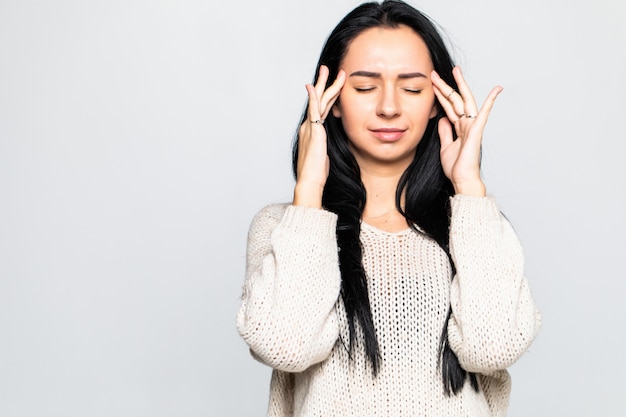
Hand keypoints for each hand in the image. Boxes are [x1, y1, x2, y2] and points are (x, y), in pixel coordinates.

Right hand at [293, 65, 344, 207]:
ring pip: (319, 101)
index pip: (321, 109)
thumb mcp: (323, 157)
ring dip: (324, 84)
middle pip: (318, 100)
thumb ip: (324, 148)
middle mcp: (309, 126)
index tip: (332, 86)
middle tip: (327, 69)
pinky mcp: (313, 130)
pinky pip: (314, 109)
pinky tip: (313, 86)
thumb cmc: (316, 173)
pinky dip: (314, 97)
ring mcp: (310, 127)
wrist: (310, 180)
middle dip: (323, 83)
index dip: (327, 96)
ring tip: (327, 70)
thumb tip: (325, 151)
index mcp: (312, 132)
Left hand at [431, 67, 501, 195]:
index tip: (433, 83)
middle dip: (445, 86)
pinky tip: (497, 89)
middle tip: (435, 73)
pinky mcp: (477, 131)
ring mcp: (472, 126)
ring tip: (454, 71)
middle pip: (455, 100)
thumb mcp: (445, 146)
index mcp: (459, 128)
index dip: (441, 95)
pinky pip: (484, 114)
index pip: (449, 107)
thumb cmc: (456, 167)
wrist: (462, 180)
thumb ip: (445, 132)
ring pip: (464, 101)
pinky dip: (490, 101)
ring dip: (458, 86)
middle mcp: (466, 124)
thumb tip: (443, 119)